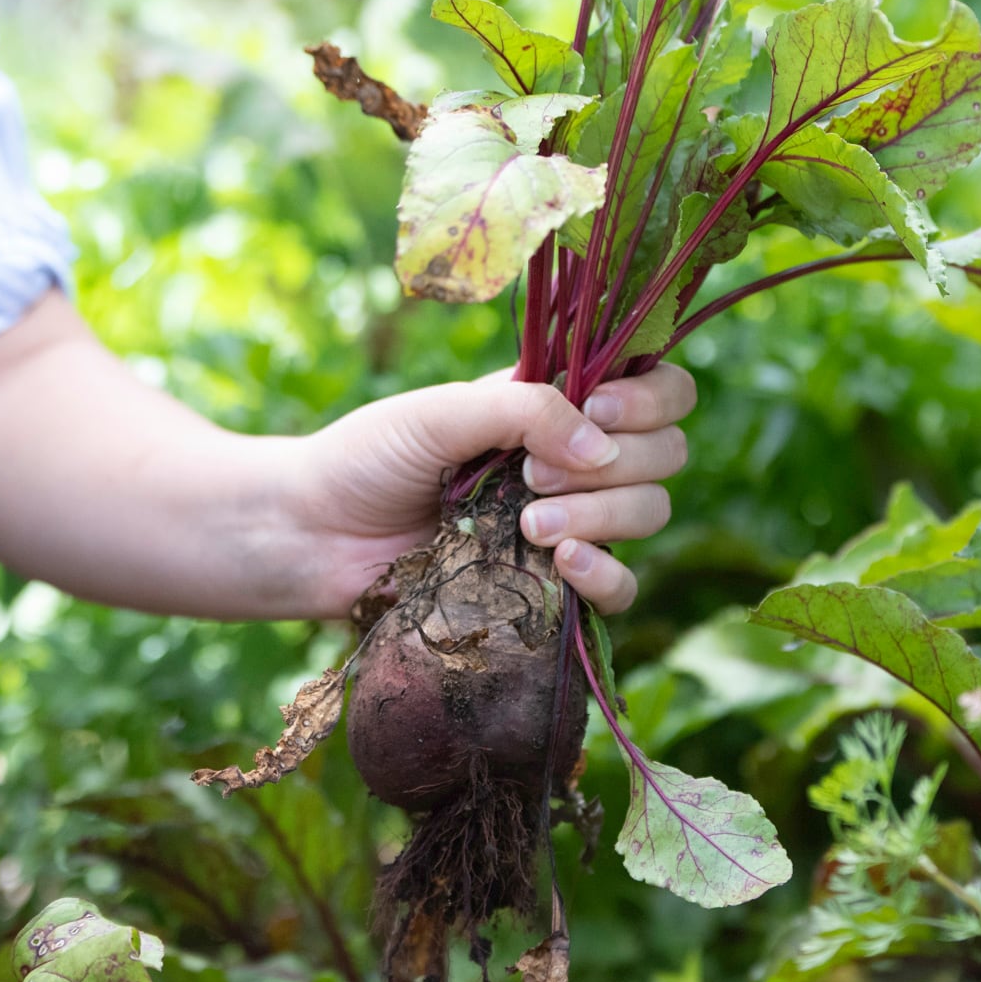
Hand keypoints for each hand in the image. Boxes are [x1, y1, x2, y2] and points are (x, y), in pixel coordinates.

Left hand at [291, 364, 694, 615]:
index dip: (650, 399)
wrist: (314, 537)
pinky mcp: (553, 590)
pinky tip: (562, 563)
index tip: (598, 409)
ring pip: (651, 513)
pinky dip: (606, 574)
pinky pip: (623, 590)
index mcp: (558, 405)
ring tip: (529, 524)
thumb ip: (523, 409)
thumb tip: (600, 443)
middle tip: (530, 475)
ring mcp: (571, 526)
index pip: (659, 391)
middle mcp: (577, 462)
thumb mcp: (442, 412)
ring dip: (604, 514)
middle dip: (617, 460)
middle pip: (666, 454)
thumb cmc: (367, 460)